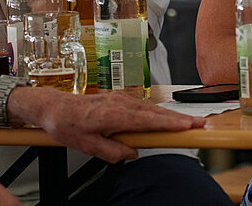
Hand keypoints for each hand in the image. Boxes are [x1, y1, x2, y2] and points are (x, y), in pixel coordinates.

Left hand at [34, 90, 204, 161]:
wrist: (52, 106)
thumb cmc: (66, 124)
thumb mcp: (87, 146)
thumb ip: (112, 152)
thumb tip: (131, 153)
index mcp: (114, 114)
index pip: (150, 120)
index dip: (171, 123)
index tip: (189, 126)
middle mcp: (120, 102)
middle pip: (156, 113)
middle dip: (179, 119)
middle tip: (199, 125)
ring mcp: (120, 98)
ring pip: (150, 109)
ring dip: (169, 116)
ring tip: (186, 124)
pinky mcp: (119, 98)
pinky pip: (142, 107)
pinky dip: (156, 113)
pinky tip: (163, 120)